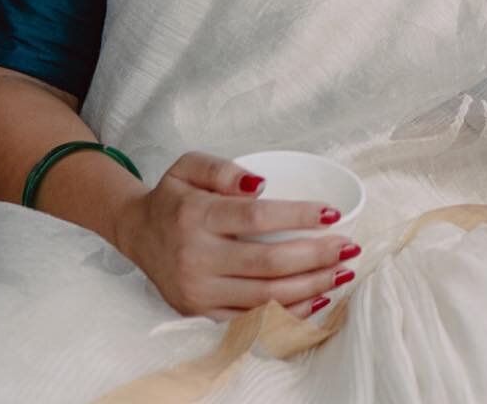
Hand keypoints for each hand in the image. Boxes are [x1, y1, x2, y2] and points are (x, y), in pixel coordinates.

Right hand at [113, 152, 356, 320]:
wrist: (136, 233)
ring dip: (310, 288)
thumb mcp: (190, 165)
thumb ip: (224, 168)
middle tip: (350, 247)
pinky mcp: (199, 314)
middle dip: (316, 257)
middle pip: (267, 264)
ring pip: (263, 298)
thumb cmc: (174, 195)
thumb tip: (261, 183)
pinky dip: (286, 314)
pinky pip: (250, 320)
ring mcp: (197, 293)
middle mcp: (196, 259)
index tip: (334, 212)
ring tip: (343, 274)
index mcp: (196, 217)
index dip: (299, 216)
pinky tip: (315, 301)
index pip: (257, 219)